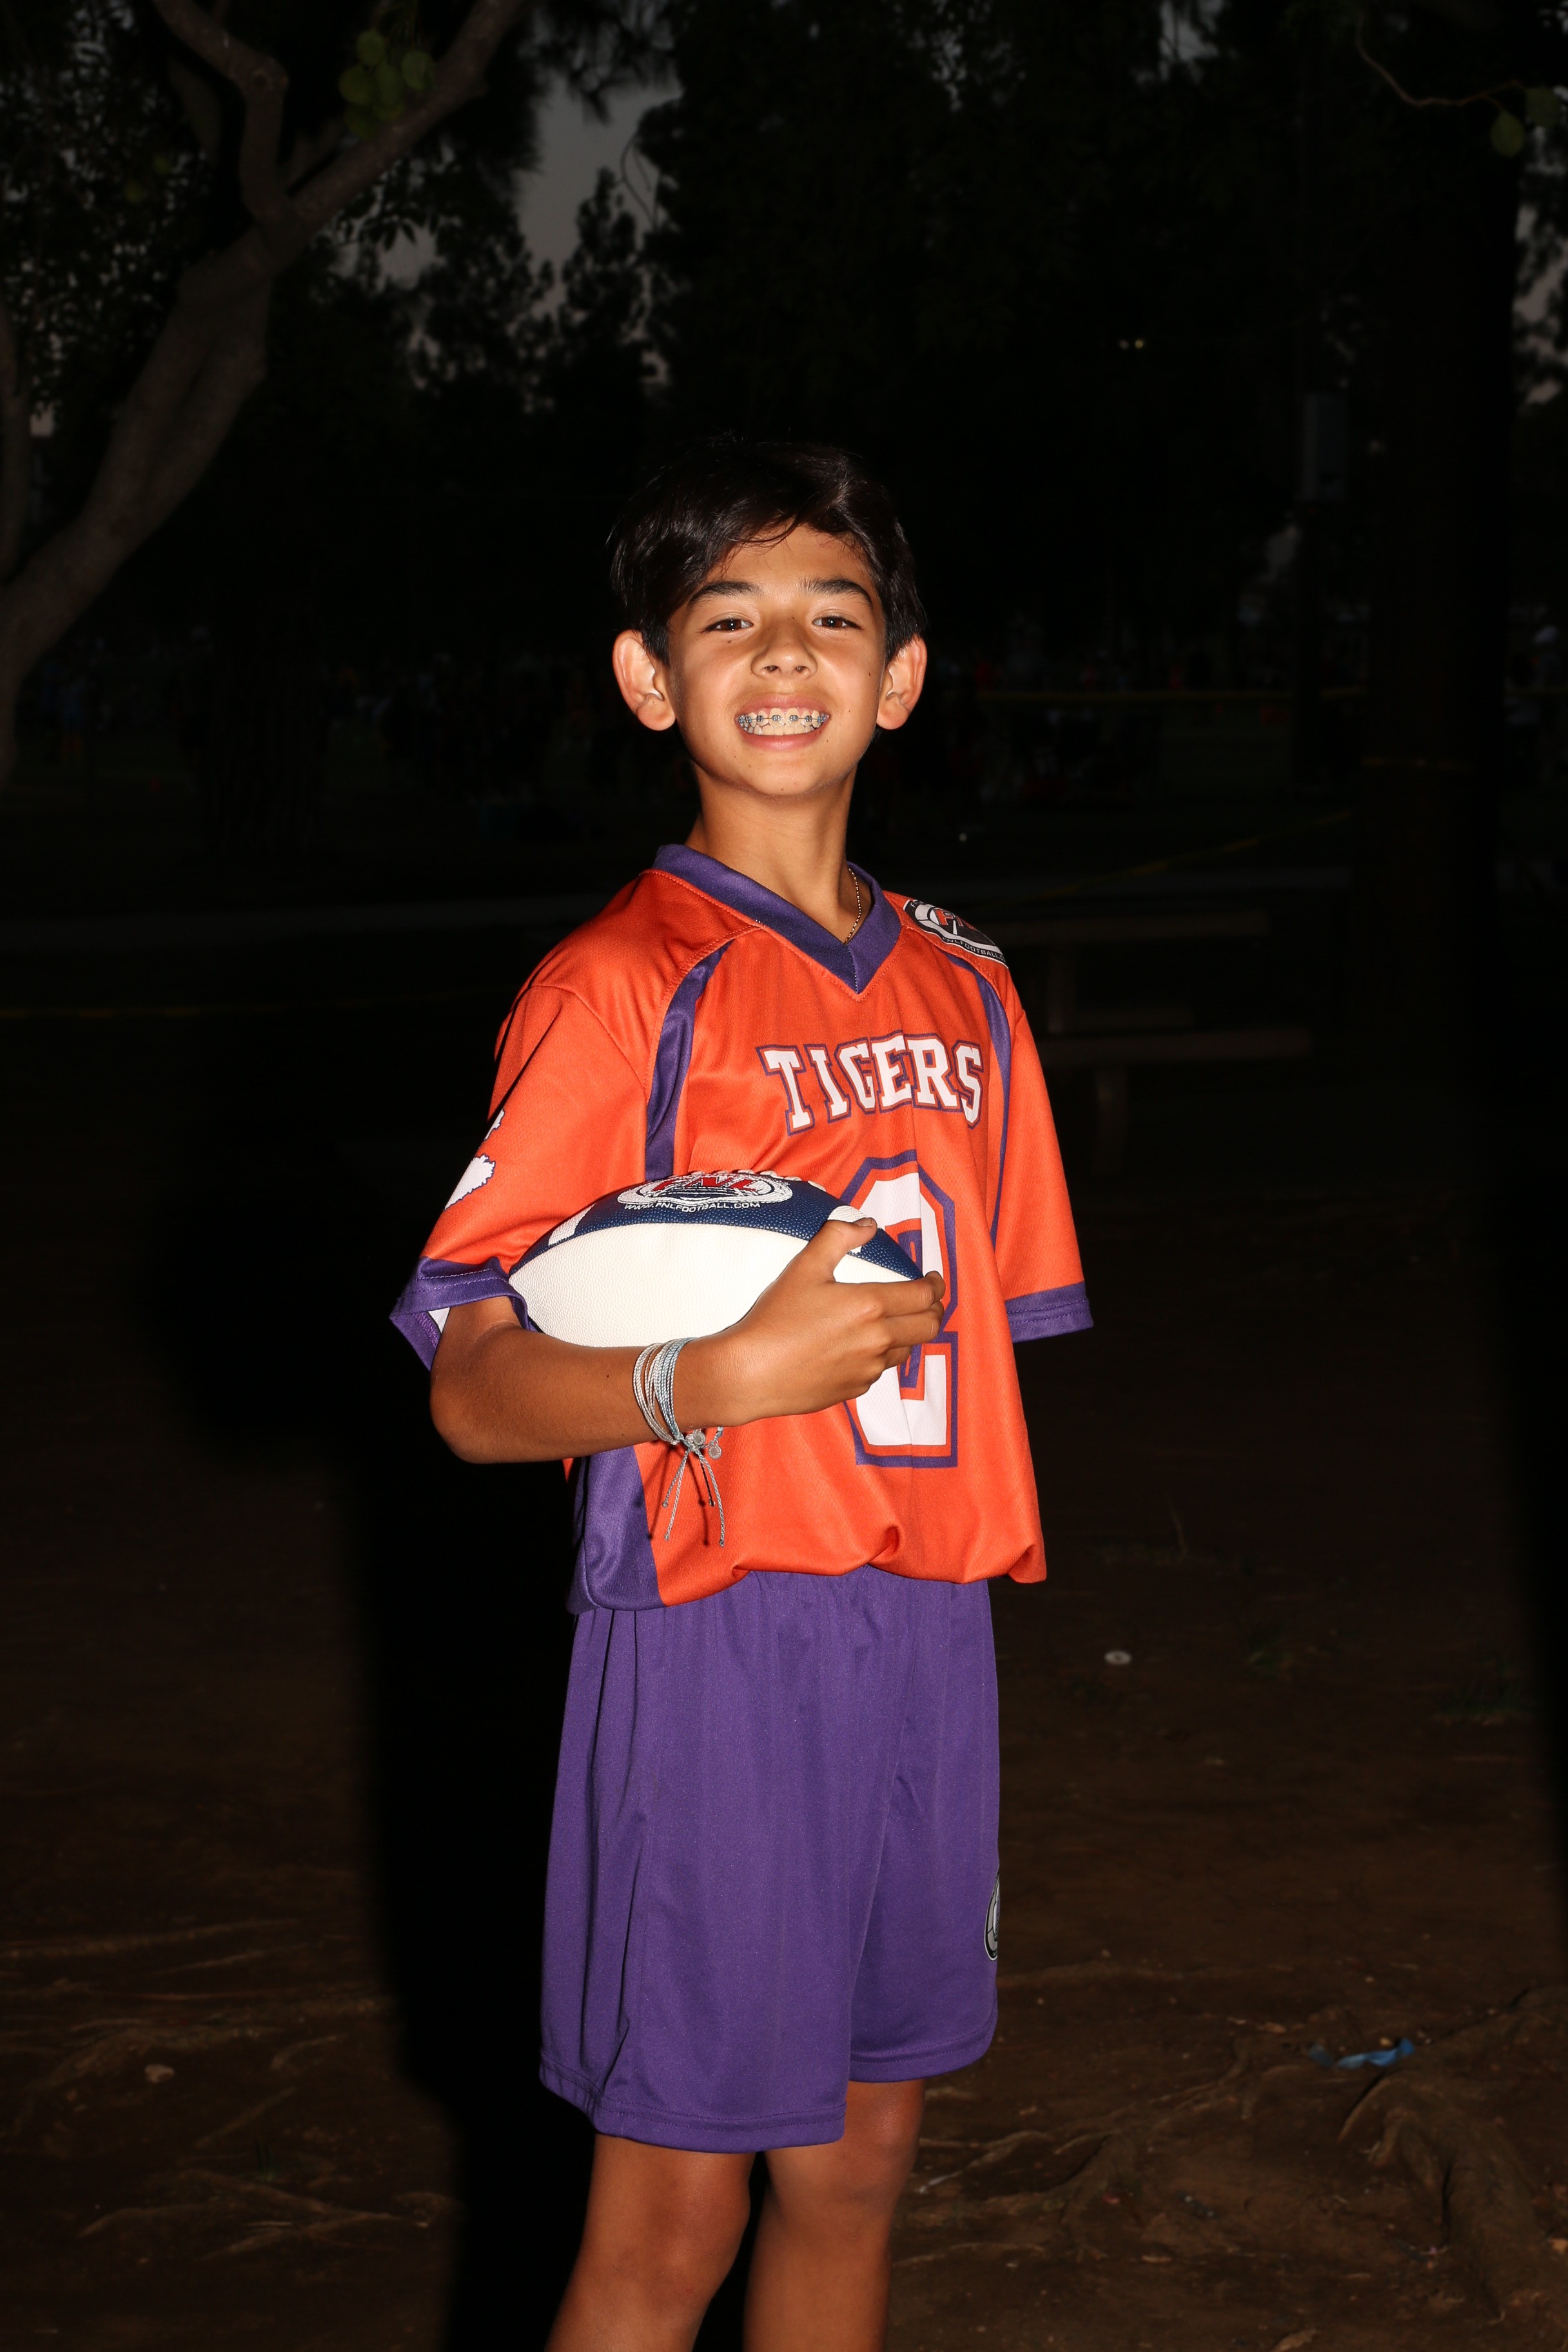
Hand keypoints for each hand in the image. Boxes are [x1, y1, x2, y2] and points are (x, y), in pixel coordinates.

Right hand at [676, 1218, 944, 1428]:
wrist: (751, 1373)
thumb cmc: (775, 1319)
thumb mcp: (803, 1267)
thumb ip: (838, 1237)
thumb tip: (868, 1225)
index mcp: (870, 1306)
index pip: (924, 1296)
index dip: (935, 1285)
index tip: (934, 1279)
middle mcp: (878, 1340)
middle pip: (929, 1327)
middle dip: (935, 1310)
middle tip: (928, 1301)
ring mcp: (869, 1370)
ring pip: (906, 1350)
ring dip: (908, 1334)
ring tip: (894, 1322)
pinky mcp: (855, 1390)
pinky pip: (879, 1370)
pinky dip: (879, 1356)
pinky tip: (858, 1347)